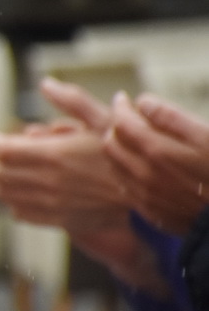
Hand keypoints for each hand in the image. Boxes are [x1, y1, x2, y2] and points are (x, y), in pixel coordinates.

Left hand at [0, 90, 123, 237]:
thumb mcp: (103, 119)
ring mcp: (51, 204)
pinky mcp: (58, 219)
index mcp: (54, 155)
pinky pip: (21, 213)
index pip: (3, 151)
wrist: (145, 193)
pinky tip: (15, 191)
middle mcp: (47, 182)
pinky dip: (11, 201)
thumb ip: (72, 101)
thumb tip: (46, 83)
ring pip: (5, 194)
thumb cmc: (125, 153)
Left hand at [105, 91, 208, 235]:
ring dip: (116, 147)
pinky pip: (125, 186)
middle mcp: (146, 175)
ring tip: (131, 138)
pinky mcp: (151, 211)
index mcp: (159, 152)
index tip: (123, 99)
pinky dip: (124, 169)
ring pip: (114, 165)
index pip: (122, 124)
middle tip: (126, 117)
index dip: (120, 107)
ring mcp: (146, 195)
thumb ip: (172, 117)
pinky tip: (139, 163)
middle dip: (115, 126)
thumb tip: (143, 101)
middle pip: (111, 143)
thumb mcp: (207, 136)